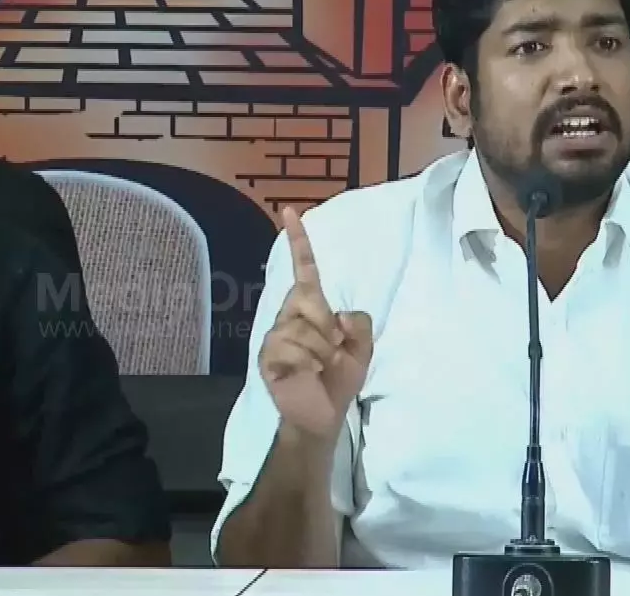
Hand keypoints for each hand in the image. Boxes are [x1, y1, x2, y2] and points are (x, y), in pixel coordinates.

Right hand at [259, 207, 372, 441]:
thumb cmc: (338, 380)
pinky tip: (307, 375)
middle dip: (330, 330)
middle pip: (311, 300)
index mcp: (310, 309)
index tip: (292, 212)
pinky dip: (310, 364)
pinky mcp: (268, 356)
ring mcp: (275, 336)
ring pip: (305, 328)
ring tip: (320, 368)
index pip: (305, 270)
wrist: (321, 416)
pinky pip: (295, 348)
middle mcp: (288, 316)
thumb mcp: (362, 347)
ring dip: (323, 352)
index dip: (299, 242)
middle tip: (334, 354)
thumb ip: (357, 322)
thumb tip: (336, 317)